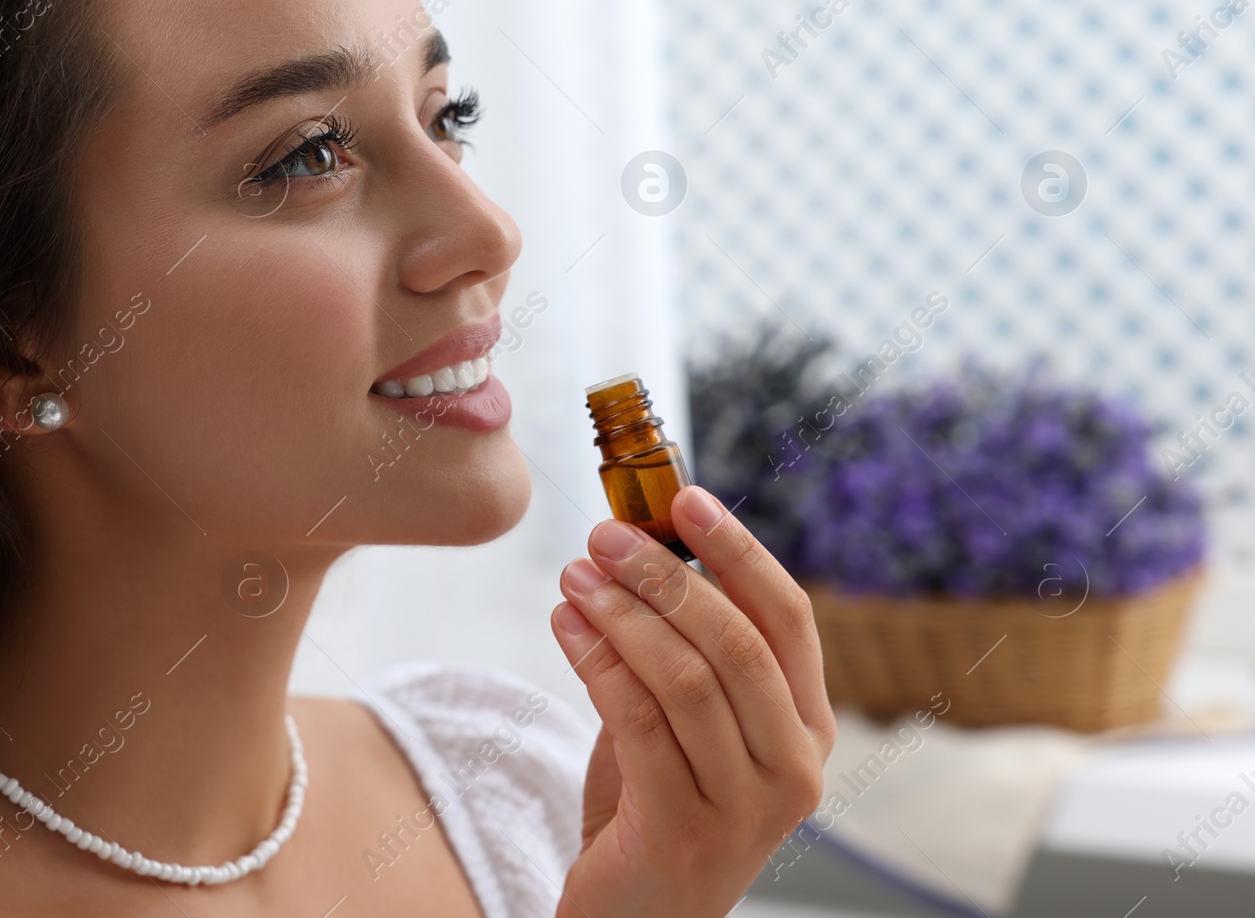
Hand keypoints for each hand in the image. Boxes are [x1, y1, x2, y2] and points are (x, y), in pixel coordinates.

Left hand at [549, 484, 835, 916]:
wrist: (636, 915)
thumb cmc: (655, 803)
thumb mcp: (685, 720)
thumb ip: (679, 648)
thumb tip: (637, 541)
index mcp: (808, 727)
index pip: (788, 617)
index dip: (738, 550)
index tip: (683, 496)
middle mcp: (796, 767)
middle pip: (737, 642)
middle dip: (666, 576)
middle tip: (603, 537)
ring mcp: (749, 808)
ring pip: (686, 679)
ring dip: (622, 615)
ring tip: (574, 577)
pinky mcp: (687, 832)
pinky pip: (639, 723)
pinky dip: (597, 662)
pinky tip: (566, 626)